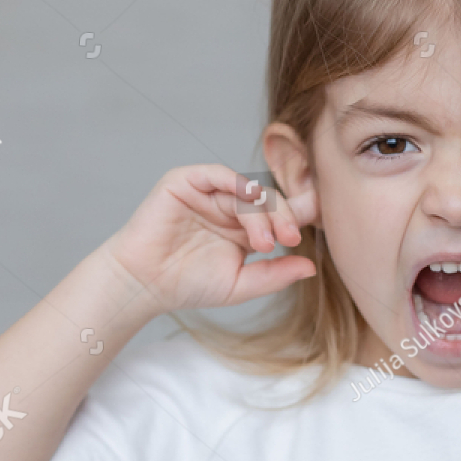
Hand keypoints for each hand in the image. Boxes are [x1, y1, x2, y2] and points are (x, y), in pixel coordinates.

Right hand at [102, 165, 317, 312]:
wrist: (144, 285)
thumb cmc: (187, 286)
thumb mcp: (240, 284)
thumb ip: (274, 275)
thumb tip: (312, 267)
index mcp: (245, 228)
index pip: (279, 214)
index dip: (298, 217)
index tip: (316, 231)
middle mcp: (229, 206)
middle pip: (269, 200)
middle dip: (284, 217)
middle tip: (290, 239)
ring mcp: (208, 192)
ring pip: (248, 191)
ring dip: (261, 214)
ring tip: (264, 243)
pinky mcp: (186, 182)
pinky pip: (218, 174)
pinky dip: (237, 184)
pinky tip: (249, 206)